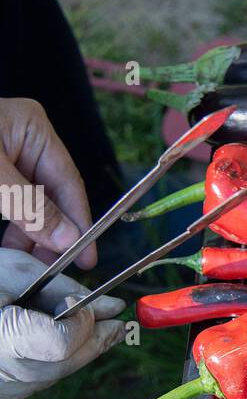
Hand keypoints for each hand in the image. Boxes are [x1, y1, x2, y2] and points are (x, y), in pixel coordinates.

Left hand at [0, 98, 95, 267]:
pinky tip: (13, 249)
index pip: (68, 182)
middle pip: (51, 196)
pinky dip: (13, 228)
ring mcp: (6, 157)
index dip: (79, 222)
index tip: (86, 257)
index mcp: (33, 128)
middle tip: (55, 270)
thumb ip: (29, 207)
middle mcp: (24, 142)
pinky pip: (10, 204)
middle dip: (53, 234)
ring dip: (29, 237)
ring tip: (31, 266)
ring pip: (29, 204)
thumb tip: (68, 240)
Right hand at [0, 249, 124, 398]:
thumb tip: (109, 306)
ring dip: (84, 348)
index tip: (96, 303)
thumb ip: (59, 287)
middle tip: (118, 319)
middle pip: (68, 362)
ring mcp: (4, 390)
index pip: (61, 342)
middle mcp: (3, 372)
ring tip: (99, 325)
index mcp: (2, 339)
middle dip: (98, 338)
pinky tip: (66, 336)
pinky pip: (43, 376)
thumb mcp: (10, 271)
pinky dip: (61, 357)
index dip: (82, 322)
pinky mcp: (4, 395)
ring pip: (60, 372)